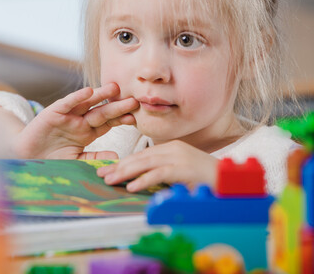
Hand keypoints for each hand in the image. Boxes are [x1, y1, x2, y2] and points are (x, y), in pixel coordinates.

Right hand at [13, 83, 138, 158]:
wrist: (27, 157)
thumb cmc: (52, 159)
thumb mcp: (77, 160)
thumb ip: (94, 157)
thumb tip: (117, 157)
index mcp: (87, 132)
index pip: (108, 123)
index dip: (121, 120)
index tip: (135, 118)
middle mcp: (80, 121)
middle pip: (102, 112)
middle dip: (117, 106)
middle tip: (134, 100)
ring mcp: (68, 116)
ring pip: (87, 103)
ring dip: (100, 95)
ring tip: (115, 88)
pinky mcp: (53, 112)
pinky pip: (67, 103)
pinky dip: (77, 97)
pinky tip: (89, 91)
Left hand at [96, 140, 217, 191]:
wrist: (232, 183)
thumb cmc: (206, 181)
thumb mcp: (181, 173)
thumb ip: (163, 173)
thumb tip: (140, 181)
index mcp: (171, 148)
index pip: (142, 155)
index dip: (123, 162)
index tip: (108, 170)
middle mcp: (173, 149)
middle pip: (140, 157)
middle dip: (119, 166)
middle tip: (102, 175)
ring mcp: (179, 157)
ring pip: (145, 163)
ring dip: (125, 173)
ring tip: (110, 180)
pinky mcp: (184, 168)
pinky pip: (159, 174)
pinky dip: (144, 180)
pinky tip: (131, 187)